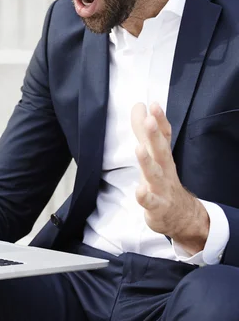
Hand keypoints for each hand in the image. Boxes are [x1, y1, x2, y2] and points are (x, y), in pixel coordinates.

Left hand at [131, 102, 209, 254]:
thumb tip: (139, 106)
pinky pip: (150, 202)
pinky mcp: (157, 207)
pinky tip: (139, 190)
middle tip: (149, 119)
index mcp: (163, 156)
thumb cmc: (163, 180)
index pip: (164, 136)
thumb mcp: (154, 154)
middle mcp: (164, 170)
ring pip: (154, 174)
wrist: (181, 216)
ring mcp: (161, 188)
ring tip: (139, 149)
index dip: (160, 120)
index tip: (153, 104)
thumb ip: (143, 131)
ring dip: (147, 161)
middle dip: (155, 135)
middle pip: (161, 150)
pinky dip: (145, 196)